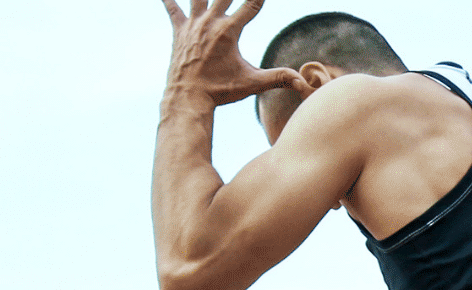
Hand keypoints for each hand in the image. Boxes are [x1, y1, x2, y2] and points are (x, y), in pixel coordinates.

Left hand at [161, 0, 302, 106]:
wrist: (188, 97)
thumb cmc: (221, 90)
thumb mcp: (252, 83)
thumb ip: (278, 78)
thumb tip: (302, 81)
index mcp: (229, 31)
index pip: (251, 5)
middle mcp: (211, 22)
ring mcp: (193, 24)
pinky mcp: (180, 31)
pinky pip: (173, 9)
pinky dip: (169, 0)